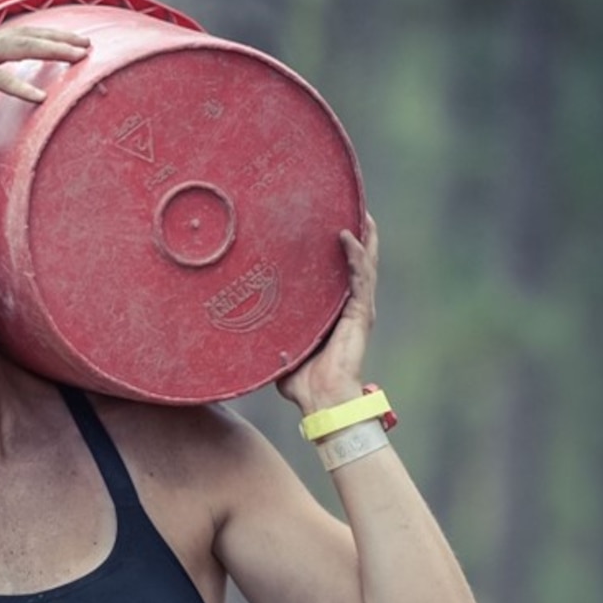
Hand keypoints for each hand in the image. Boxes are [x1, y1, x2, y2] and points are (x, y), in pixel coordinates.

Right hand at [0, 26, 90, 170]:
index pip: (16, 43)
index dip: (43, 42)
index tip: (70, 47)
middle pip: (25, 37)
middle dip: (58, 40)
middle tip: (87, 45)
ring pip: (18, 47)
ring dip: (50, 50)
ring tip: (78, 55)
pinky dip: (18, 84)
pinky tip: (41, 95)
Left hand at [276, 217, 378, 416]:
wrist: (323, 402)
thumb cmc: (303, 383)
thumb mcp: (281, 349)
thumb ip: (270, 334)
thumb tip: (238, 327)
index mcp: (333, 312)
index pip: (338, 271)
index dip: (338, 247)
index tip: (328, 220)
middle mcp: (349, 305)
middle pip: (357, 260)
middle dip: (356, 231)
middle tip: (349, 200)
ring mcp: (358, 307)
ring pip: (364, 262)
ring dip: (362, 234)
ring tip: (358, 206)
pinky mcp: (360, 313)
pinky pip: (360, 276)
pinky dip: (355, 254)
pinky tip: (348, 233)